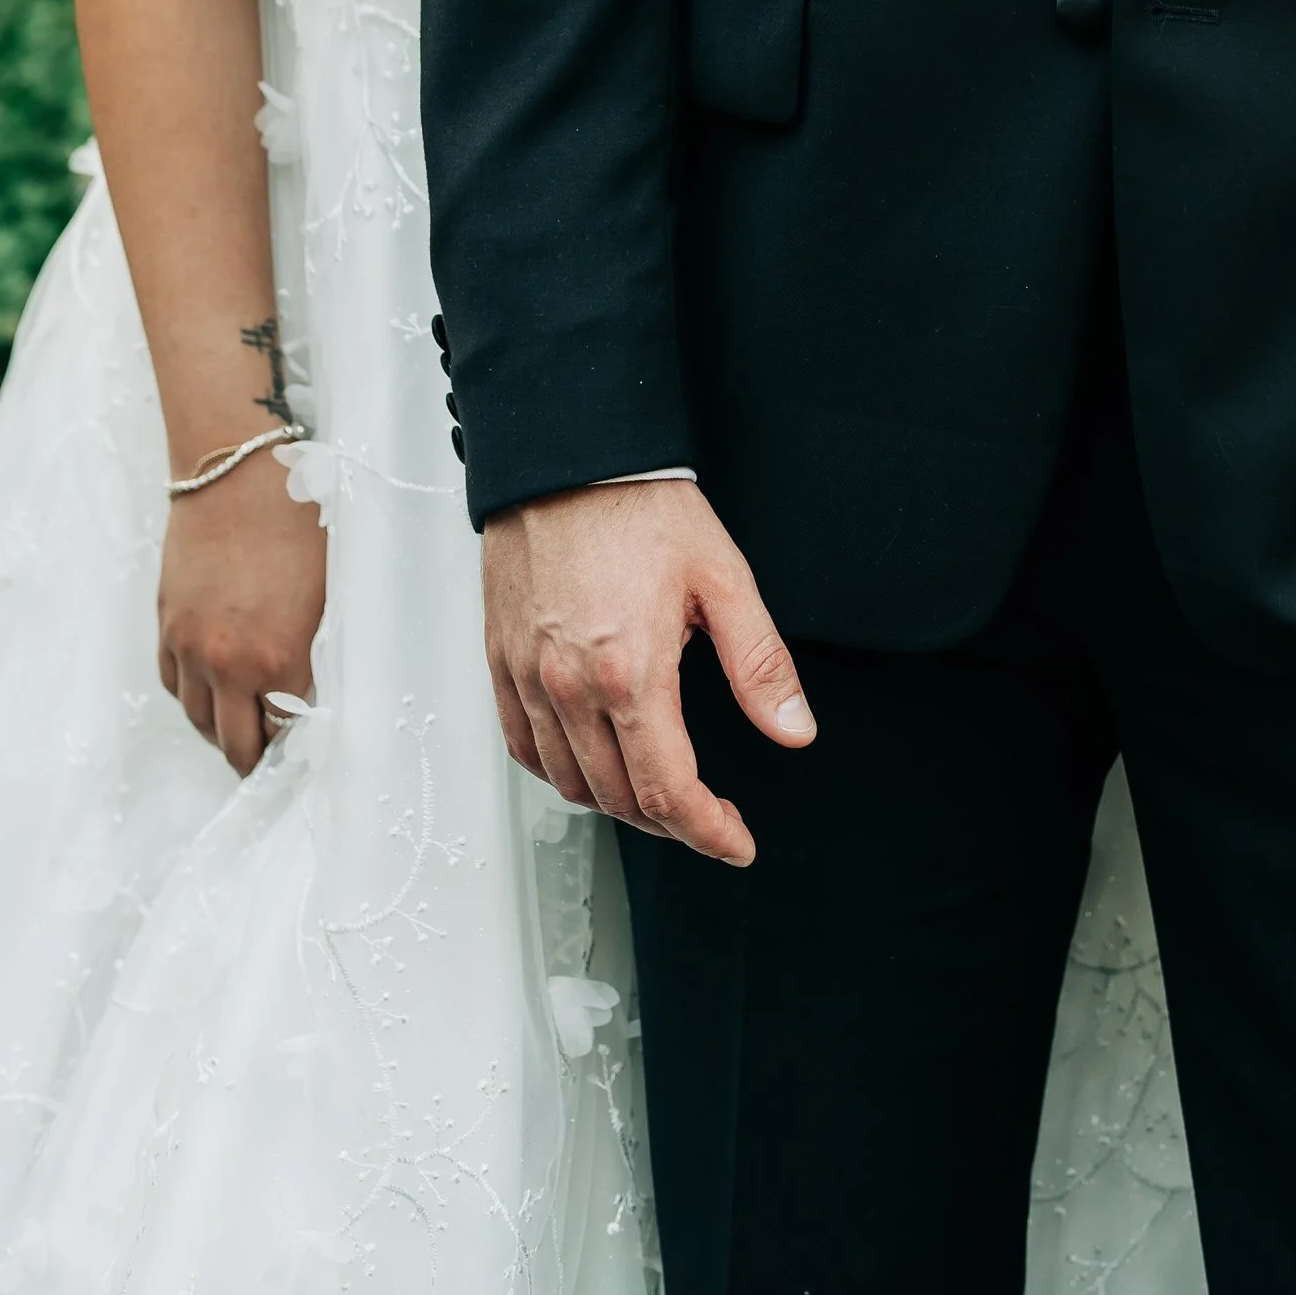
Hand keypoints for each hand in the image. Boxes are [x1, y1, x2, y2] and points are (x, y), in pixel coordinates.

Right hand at [157, 443, 328, 771]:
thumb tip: (315, 692)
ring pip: (198, 719)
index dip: (295, 747)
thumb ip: (319, 650)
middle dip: (254, 758)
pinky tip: (211, 690)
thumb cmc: (296, 519)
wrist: (234, 469)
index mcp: (280, 658)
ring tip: (242, 728)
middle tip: (271, 757)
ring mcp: (189, 647)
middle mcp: (227, 664)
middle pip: (235, 744)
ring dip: (220, 731)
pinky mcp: (165, 624)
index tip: (304, 751)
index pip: (284, 734)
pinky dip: (192, 696)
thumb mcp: (327, 589)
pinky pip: (173, 683)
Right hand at [483, 477, 813, 865]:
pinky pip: (523, 746)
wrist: (565, 454)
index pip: (669, 792)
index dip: (709, 832)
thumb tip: (794, 730)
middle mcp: (571, 686)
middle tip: (708, 815)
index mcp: (631, 672)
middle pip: (621, 799)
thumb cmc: (639, 505)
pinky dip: (559, 773)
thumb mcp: (723, 579)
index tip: (735, 841)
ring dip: (618, 804)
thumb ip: (760, 665)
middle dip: (672, 822)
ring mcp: (529, 677)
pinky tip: (588, 763)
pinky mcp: (501, 660)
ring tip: (657, 793)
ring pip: (570, 783)